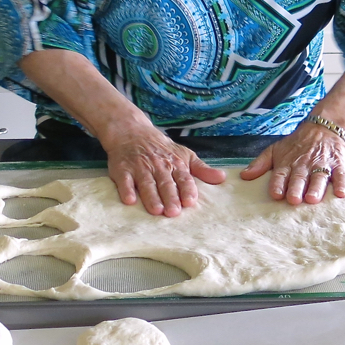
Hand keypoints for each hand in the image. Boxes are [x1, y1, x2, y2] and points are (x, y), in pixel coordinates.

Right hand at [106, 125, 225, 216]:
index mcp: (175, 164)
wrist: (132, 132)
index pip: (183, 178)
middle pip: (165, 183)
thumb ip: (202, 169)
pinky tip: (129, 200)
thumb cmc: (162, 149)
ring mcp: (139, 167)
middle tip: (173, 212)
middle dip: (170, 197)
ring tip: (156, 210)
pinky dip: (126, 190)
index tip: (190, 202)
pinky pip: (124, 180)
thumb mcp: (185, 155)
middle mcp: (158, 166)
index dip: (187, 189)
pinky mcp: (122, 170)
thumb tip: (222, 178)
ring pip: (146, 183)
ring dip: (151, 196)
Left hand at [240, 121, 344, 203]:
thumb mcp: (276, 149)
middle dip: (296, 188)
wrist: (325, 126)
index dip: (278, 184)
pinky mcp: (339, 164)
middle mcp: (304, 164)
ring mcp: (322, 164)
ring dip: (316, 188)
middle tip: (294, 199)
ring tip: (312, 199)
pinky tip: (341, 193)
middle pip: (299, 177)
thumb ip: (260, 164)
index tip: (276, 194)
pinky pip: (341, 174)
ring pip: (319, 177)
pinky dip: (342, 183)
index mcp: (287, 162)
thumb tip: (243, 176)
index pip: (281, 174)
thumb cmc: (297, 144)